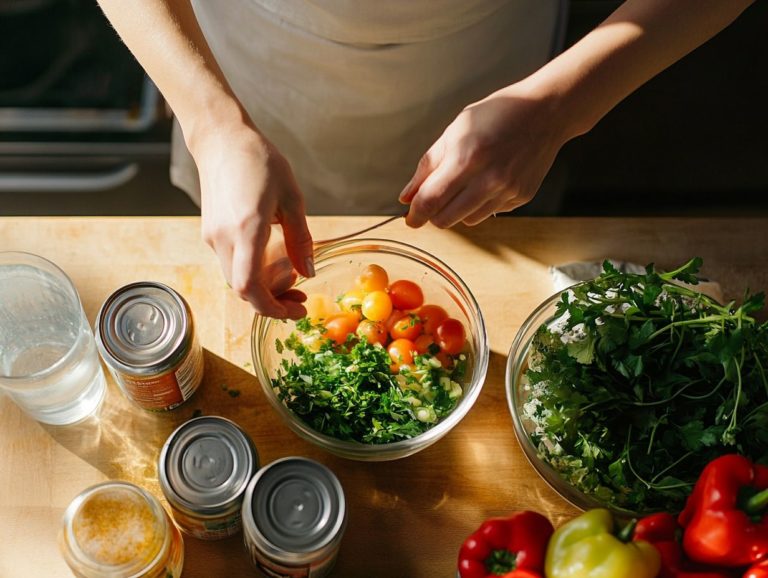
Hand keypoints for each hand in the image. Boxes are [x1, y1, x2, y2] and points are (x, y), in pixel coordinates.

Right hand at [192, 122, 313, 318]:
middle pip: (243, 290)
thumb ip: (300, 239)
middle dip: (273, 303)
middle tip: (301, 301)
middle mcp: (223, 238)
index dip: (271, 308)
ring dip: (263, 290)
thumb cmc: (259, 160)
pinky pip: (232, 265)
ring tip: (292, 283)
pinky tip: (272, 263)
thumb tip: (309, 272)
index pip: (249, 287)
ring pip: (237, 280)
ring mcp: (213, 237)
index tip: (296, 310)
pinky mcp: (210, 233)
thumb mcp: (292, 197)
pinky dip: (253, 274)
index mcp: (246, 229)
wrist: (220, 139)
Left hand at [400, 83, 566, 227]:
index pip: (431, 199)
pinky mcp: (522, 197)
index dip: (415, 214)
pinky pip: (490, 212)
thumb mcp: (456, 130)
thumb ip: (429, 165)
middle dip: (434, 215)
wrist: (546, 112)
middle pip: (446, 219)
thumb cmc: (497, 115)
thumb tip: (407, 196)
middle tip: (434, 200)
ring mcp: (508, 190)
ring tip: (465, 183)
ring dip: (457, 210)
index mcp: (468, 157)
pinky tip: (490, 179)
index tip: (410, 218)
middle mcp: (490, 179)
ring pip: (467, 221)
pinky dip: (481, 203)